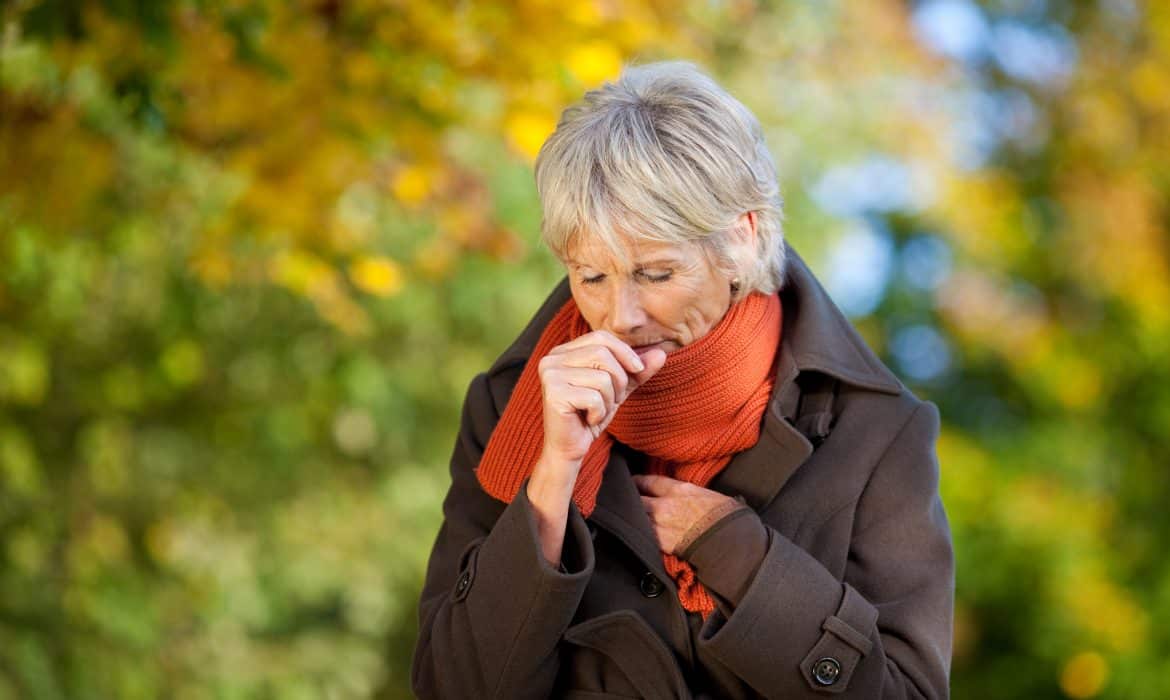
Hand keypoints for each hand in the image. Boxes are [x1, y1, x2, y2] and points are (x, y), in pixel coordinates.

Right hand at [537, 331, 665, 468]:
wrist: (569, 448)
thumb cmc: (590, 415)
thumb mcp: (618, 389)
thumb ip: (637, 371)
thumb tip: (661, 353)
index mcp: (564, 351)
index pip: (601, 337)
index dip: (624, 352)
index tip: (638, 371)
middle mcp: (552, 359)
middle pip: (602, 354)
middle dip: (619, 380)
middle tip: (612, 400)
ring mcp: (550, 375)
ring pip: (601, 377)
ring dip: (609, 400)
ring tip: (597, 411)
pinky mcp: (554, 394)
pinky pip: (593, 397)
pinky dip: (599, 412)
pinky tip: (589, 419)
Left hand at [633, 474, 739, 554]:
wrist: (729, 543)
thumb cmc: (727, 518)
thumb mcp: (708, 495)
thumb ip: (690, 493)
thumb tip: (688, 496)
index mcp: (679, 490)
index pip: (650, 481)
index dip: (638, 481)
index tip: (633, 482)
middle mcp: (665, 505)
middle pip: (637, 500)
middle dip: (631, 500)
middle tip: (627, 500)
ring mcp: (660, 526)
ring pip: (638, 519)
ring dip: (634, 519)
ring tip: (631, 519)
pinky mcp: (660, 545)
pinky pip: (645, 536)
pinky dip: (642, 534)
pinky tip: (641, 535)